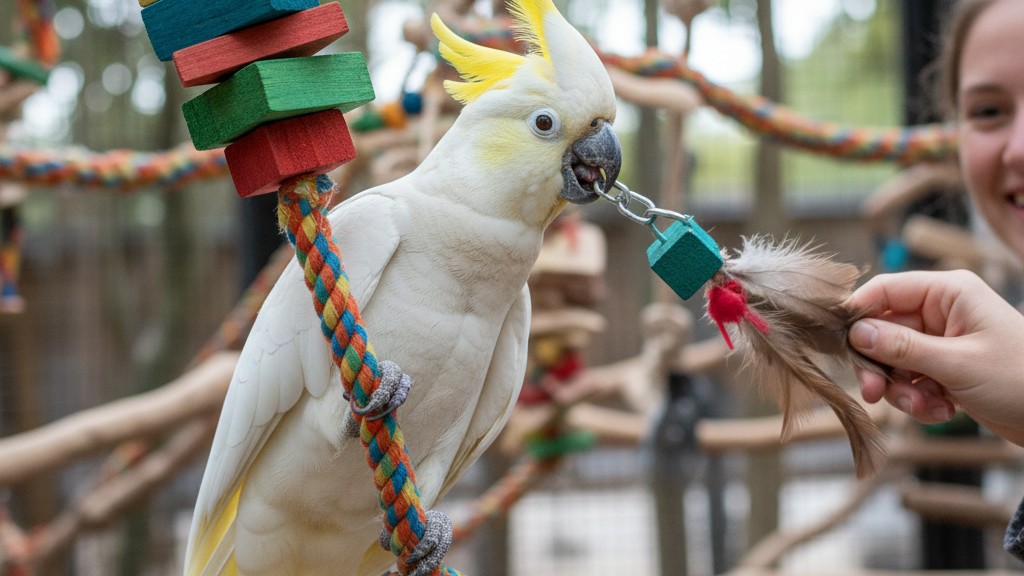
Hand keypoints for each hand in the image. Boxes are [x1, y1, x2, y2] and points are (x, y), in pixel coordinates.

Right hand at [847, 270, 1023, 445]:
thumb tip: (855, 333)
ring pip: (893, 360)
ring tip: (927, 408)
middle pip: (882, 331)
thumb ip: (902, 347)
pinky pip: (911, 380)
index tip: (837, 343)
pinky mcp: (944, 368)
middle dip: (881, 366)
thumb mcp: (957, 364)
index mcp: (948, 293)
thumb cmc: (1021, 380)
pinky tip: (944, 412)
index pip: (884, 291)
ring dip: (902, 389)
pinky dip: (920, 400)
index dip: (857, 314)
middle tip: (874, 392)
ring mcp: (942, 341)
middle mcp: (941, 312)